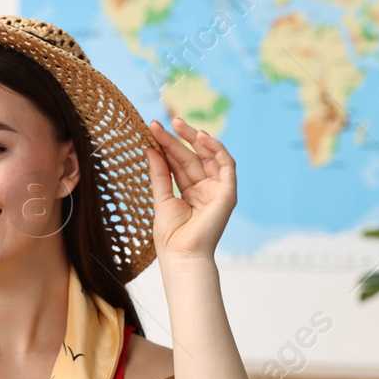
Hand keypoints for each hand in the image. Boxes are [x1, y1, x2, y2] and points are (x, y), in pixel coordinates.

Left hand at [144, 118, 236, 263]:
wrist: (182, 255)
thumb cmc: (171, 236)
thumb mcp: (161, 198)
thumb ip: (159, 173)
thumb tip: (149, 148)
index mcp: (190, 192)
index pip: (178, 163)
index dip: (166, 146)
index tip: (151, 130)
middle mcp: (205, 189)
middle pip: (191, 157)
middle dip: (176, 139)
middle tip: (160, 123)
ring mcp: (217, 190)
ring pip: (207, 157)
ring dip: (194, 138)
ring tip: (177, 123)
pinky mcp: (228, 192)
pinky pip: (226, 165)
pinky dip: (216, 149)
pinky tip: (201, 137)